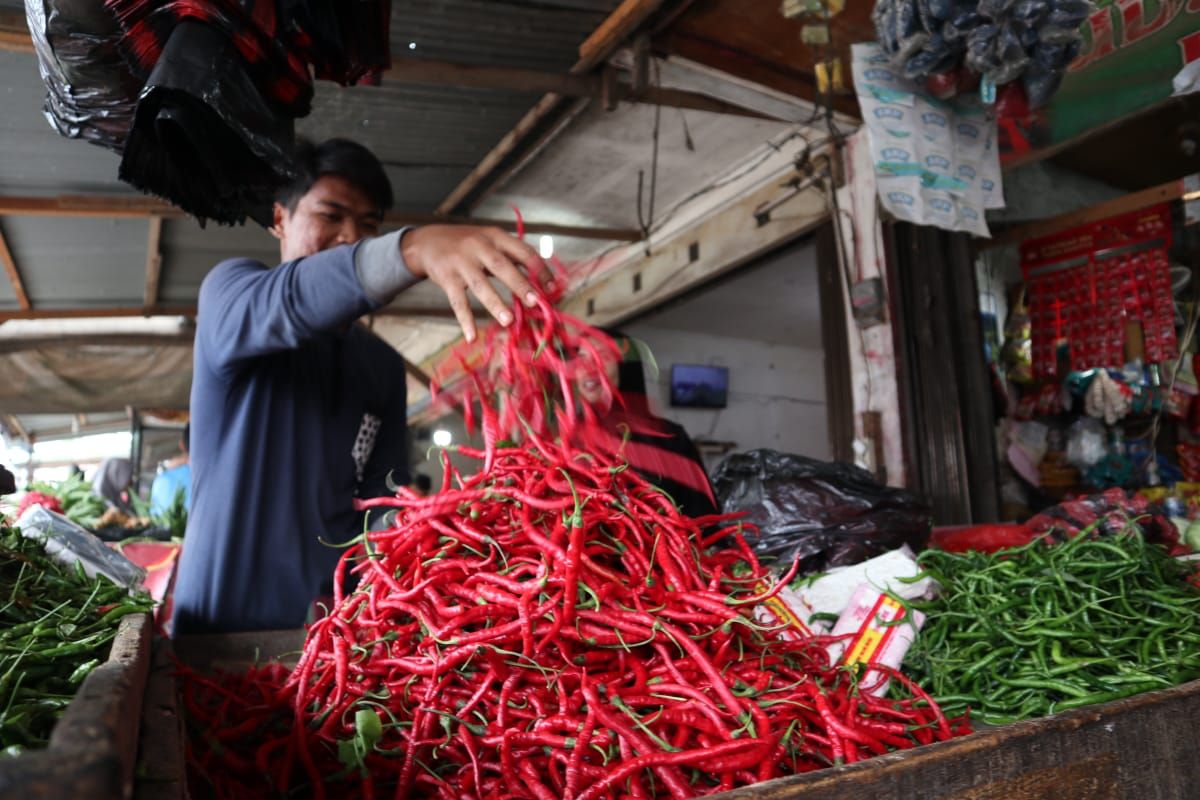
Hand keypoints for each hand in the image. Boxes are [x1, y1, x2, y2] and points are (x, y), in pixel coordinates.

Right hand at [401, 225, 544, 341]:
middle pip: (502, 266)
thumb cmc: (468, 244)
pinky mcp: (446, 278)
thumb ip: (513, 258)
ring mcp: (461, 262)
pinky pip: (458, 302)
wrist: (428, 241)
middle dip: (520, 284)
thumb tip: (542, 283)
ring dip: (495, 303)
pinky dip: (465, 320)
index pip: (523, 251)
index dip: (539, 269)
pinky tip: (472, 337)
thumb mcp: (491, 241)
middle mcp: (479, 246)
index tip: (552, 289)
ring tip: (508, 321)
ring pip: (480, 285)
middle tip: (535, 302)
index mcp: (496, 237)